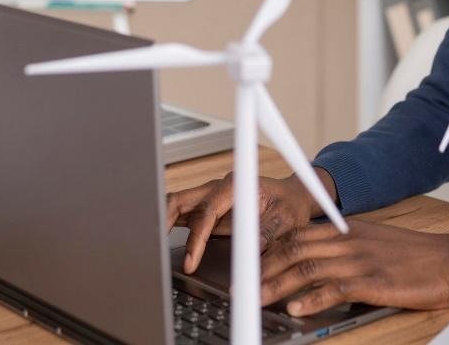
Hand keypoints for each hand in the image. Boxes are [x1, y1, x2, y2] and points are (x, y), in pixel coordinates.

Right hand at [167, 170, 333, 273]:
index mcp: (236, 185)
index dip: (196, 238)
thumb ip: (264, 240)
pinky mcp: (209, 208)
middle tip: (154, 248)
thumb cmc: (290, 206)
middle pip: (181, 199)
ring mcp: (211, 196)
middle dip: (163, 221)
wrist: (294, 198)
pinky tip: (163, 241)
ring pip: (178, 205)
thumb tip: (249, 264)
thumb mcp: (284, 223)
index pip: (206, 211)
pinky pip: (185, 214)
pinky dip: (172, 227)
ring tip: (154, 247)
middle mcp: (219, 187)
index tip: (191, 261)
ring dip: (163, 223)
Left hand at [259, 222, 448, 316]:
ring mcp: (360, 259)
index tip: (251, 263)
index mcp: (346, 229)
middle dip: (264, 266)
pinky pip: (335, 287)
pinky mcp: (374, 281)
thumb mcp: (374, 242)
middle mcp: (348, 240)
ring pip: (308, 266)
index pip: (298, 233)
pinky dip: (312, 297)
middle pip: (295, 247)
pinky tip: (297, 307)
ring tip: (258, 297)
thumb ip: (345, 249)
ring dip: (278, 283)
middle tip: (244, 284)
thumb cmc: (417, 256)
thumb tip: (316, 265)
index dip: (270, 247)